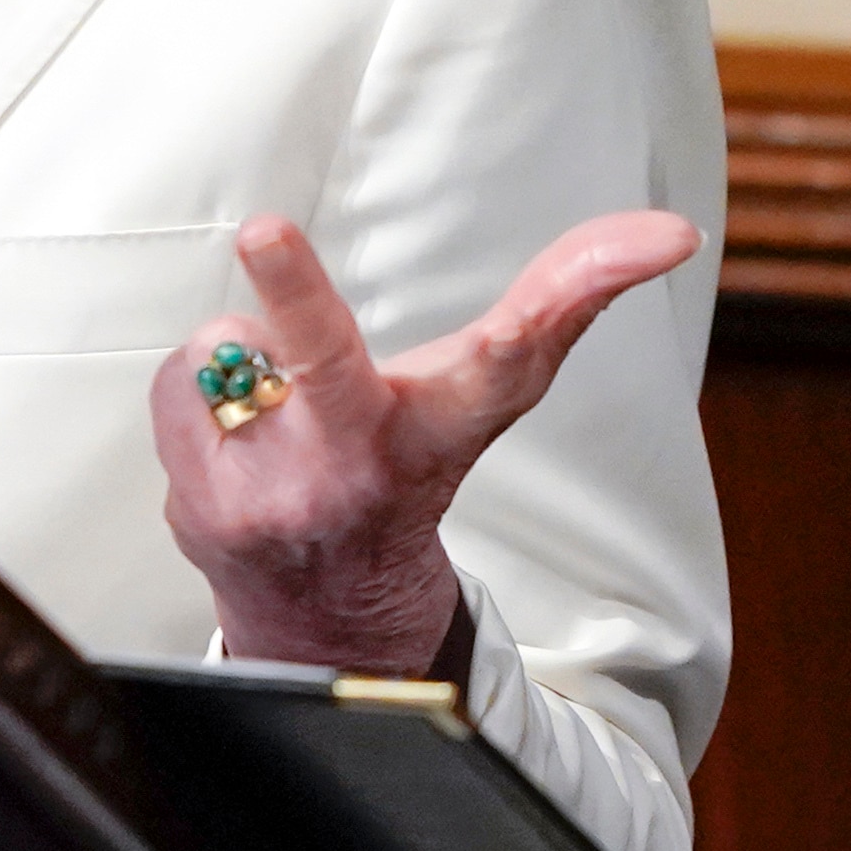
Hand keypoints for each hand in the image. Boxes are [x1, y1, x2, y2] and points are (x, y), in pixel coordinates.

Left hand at [147, 210, 700, 674]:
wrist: (326, 621)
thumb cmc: (408, 470)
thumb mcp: (482, 397)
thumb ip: (555, 304)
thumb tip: (668, 230)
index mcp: (442, 430)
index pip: (504, 360)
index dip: (564, 294)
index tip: (645, 243)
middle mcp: (362, 467)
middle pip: (329, 361)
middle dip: (298, 292)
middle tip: (267, 230)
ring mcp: (277, 495)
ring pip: (232, 344)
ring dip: (246, 357)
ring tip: (280, 410)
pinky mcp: (200, 511)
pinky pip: (182, 382)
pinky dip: (202, 394)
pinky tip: (238, 440)